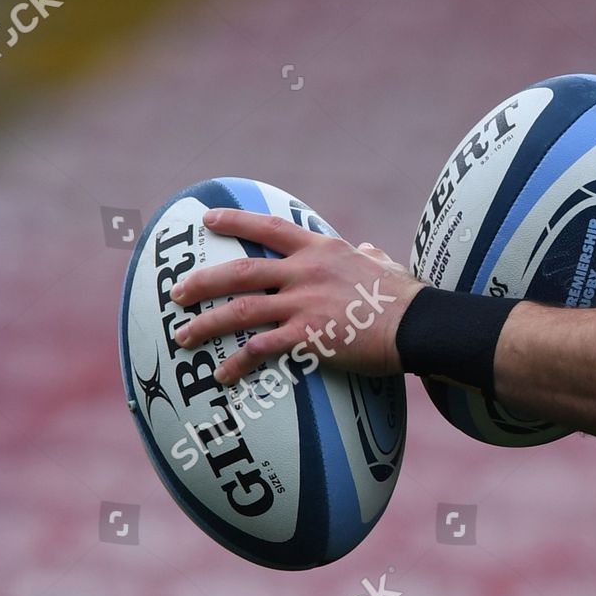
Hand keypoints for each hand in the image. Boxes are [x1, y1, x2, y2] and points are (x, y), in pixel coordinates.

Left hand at [170, 208, 426, 384]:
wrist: (418, 324)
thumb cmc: (406, 297)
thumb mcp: (384, 265)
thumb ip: (369, 255)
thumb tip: (368, 249)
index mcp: (322, 250)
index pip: (269, 229)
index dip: (235, 221)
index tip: (208, 219)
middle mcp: (306, 272)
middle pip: (240, 272)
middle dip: (202, 282)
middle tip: (177, 293)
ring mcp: (303, 303)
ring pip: (239, 311)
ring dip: (206, 324)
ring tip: (183, 337)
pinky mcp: (307, 336)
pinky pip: (259, 349)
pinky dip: (236, 363)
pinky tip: (222, 376)